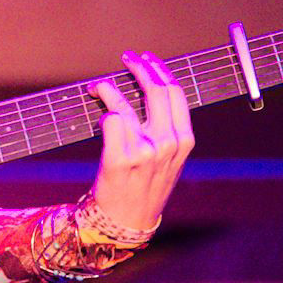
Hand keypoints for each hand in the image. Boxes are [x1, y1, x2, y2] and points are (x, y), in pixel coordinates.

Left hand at [83, 51, 194, 236]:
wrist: (125, 223)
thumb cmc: (145, 187)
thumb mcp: (168, 160)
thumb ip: (167, 130)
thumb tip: (152, 90)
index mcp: (183, 140)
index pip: (175, 92)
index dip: (160, 70)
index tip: (147, 59)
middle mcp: (167, 144)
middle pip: (155, 90)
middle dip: (139, 67)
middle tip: (126, 59)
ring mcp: (144, 152)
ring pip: (126, 103)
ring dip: (109, 88)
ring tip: (99, 86)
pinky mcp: (119, 159)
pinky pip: (110, 120)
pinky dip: (103, 112)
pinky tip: (98, 112)